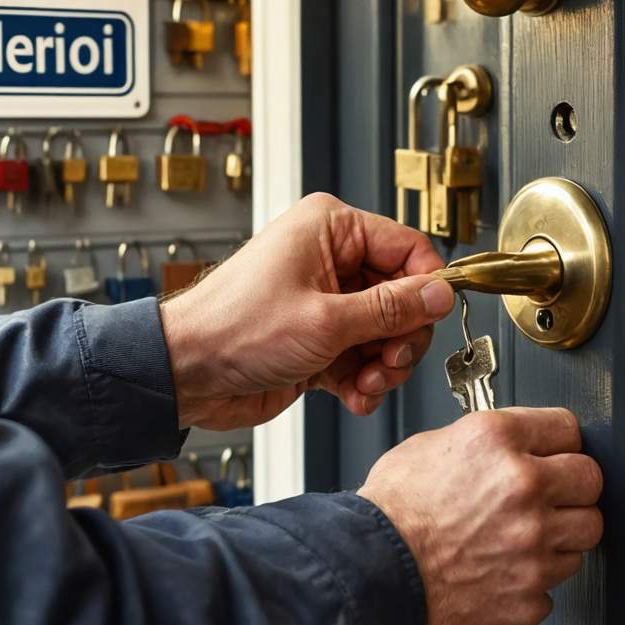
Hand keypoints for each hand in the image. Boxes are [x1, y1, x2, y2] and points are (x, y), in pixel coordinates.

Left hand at [160, 193, 455, 429]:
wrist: (185, 374)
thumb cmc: (232, 329)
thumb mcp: (326, 320)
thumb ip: (391, 309)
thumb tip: (439, 294)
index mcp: (330, 230)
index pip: (408, 248)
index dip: (427, 287)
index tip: (432, 320)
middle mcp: (330, 260)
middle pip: (402, 296)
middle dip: (401, 337)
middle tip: (389, 361)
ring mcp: (325, 302)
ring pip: (385, 332)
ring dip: (383, 365)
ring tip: (365, 382)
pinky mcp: (318, 339)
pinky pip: (362, 357)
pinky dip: (363, 380)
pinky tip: (352, 394)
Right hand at [358, 407, 602, 624]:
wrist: (368, 575)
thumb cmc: (389, 514)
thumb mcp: (428, 447)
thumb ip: (483, 443)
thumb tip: (509, 446)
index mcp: (497, 441)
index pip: (569, 427)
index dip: (558, 440)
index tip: (555, 451)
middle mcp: (523, 488)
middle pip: (591, 480)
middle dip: (571, 485)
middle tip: (548, 494)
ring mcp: (533, 545)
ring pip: (585, 534)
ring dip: (560, 534)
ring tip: (521, 535)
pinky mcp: (530, 594)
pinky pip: (555, 583)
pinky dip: (534, 579)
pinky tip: (504, 569)